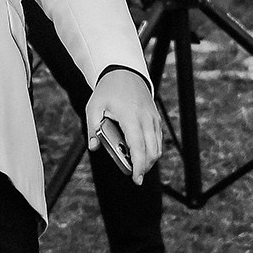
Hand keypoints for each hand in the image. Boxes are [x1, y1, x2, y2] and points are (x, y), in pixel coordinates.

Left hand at [85, 68, 165, 182]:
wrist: (124, 73)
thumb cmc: (108, 91)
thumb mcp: (94, 107)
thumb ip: (93, 128)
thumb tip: (93, 147)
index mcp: (130, 117)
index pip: (138, 146)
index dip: (139, 165)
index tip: (136, 179)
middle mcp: (146, 118)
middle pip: (152, 151)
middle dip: (145, 167)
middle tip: (134, 175)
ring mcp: (153, 118)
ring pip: (158, 147)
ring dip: (150, 160)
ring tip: (137, 166)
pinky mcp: (156, 118)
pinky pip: (158, 139)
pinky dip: (152, 149)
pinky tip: (142, 153)